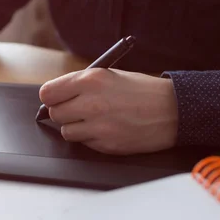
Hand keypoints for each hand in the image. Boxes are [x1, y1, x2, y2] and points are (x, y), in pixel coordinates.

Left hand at [39, 68, 177, 154]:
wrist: (172, 110)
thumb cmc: (141, 90)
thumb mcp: (108, 75)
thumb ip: (80, 84)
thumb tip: (55, 95)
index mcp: (90, 80)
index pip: (48, 93)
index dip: (51, 96)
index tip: (55, 98)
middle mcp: (91, 103)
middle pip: (54, 113)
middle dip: (63, 111)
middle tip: (75, 108)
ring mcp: (98, 126)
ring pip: (66, 131)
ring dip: (75, 126)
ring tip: (93, 119)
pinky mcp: (106, 144)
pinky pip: (84, 143)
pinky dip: (90, 137)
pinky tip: (106, 128)